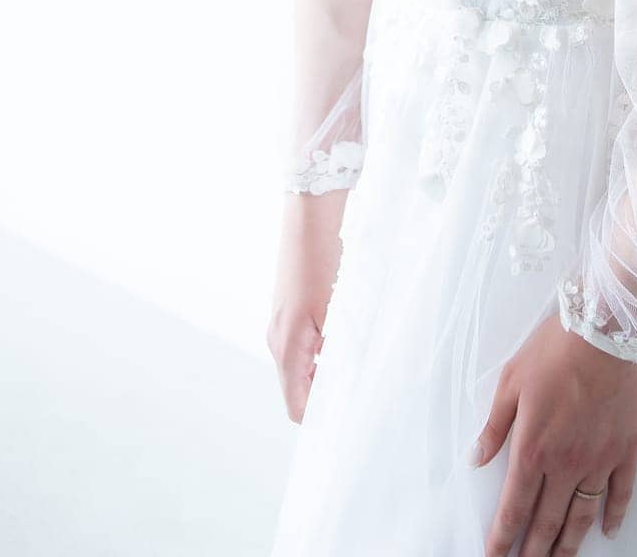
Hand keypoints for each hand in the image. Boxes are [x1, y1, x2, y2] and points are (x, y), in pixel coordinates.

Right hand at [266, 190, 346, 421]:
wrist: (310, 217)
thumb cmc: (324, 261)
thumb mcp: (336, 310)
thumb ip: (337, 353)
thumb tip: (344, 387)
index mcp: (287, 347)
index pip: (296, 406)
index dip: (320, 419)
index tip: (348, 418)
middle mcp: (277, 341)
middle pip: (298, 391)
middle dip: (325, 396)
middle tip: (359, 392)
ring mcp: (279, 326)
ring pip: (301, 369)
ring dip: (325, 374)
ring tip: (355, 365)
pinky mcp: (287, 313)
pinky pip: (302, 349)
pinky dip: (321, 355)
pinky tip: (344, 341)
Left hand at [470, 310, 636, 553]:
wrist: (608, 329)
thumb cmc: (557, 347)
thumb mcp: (511, 381)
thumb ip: (494, 426)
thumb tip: (477, 458)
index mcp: (532, 447)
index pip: (513, 506)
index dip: (502, 537)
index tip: (495, 556)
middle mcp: (566, 463)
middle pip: (546, 521)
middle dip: (533, 551)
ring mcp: (600, 460)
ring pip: (582, 516)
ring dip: (569, 545)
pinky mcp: (627, 449)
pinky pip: (620, 493)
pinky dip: (614, 515)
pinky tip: (608, 530)